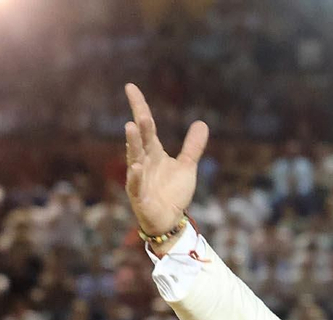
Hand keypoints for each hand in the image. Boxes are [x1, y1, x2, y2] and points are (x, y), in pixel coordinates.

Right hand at [124, 83, 208, 237]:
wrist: (168, 220)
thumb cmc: (173, 192)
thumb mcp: (187, 167)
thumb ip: (192, 147)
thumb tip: (202, 123)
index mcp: (153, 152)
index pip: (146, 126)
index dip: (138, 106)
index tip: (130, 87)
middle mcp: (143, 161)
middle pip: (141, 140)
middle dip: (141, 128)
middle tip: (142, 114)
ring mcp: (138, 178)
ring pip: (134, 158)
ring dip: (132, 144)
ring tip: (131, 128)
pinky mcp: (138, 196)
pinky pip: (135, 185)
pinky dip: (135, 176)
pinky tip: (136, 166)